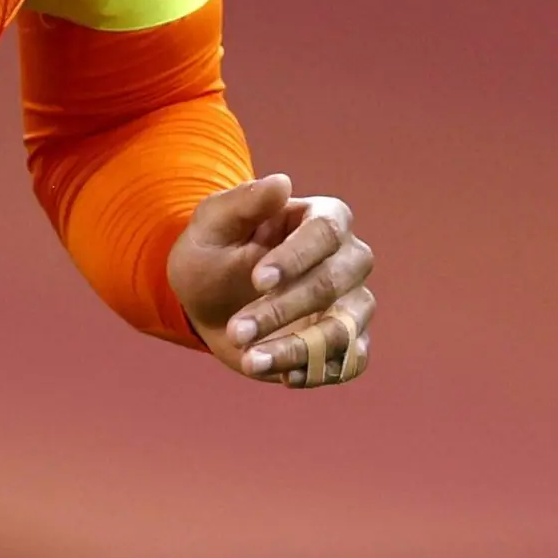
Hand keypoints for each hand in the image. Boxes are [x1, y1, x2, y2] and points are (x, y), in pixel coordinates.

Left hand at [168, 174, 375, 388]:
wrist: (207, 303)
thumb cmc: (212, 253)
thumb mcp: (212, 225)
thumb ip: (243, 202)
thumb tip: (282, 182)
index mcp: (321, 217)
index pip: (326, 231)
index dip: (295, 257)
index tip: (256, 280)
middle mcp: (347, 258)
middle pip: (335, 282)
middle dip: (284, 309)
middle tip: (236, 330)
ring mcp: (351, 303)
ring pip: (343, 328)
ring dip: (296, 348)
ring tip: (250, 359)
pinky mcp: (345, 342)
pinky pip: (350, 361)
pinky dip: (320, 371)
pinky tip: (285, 376)